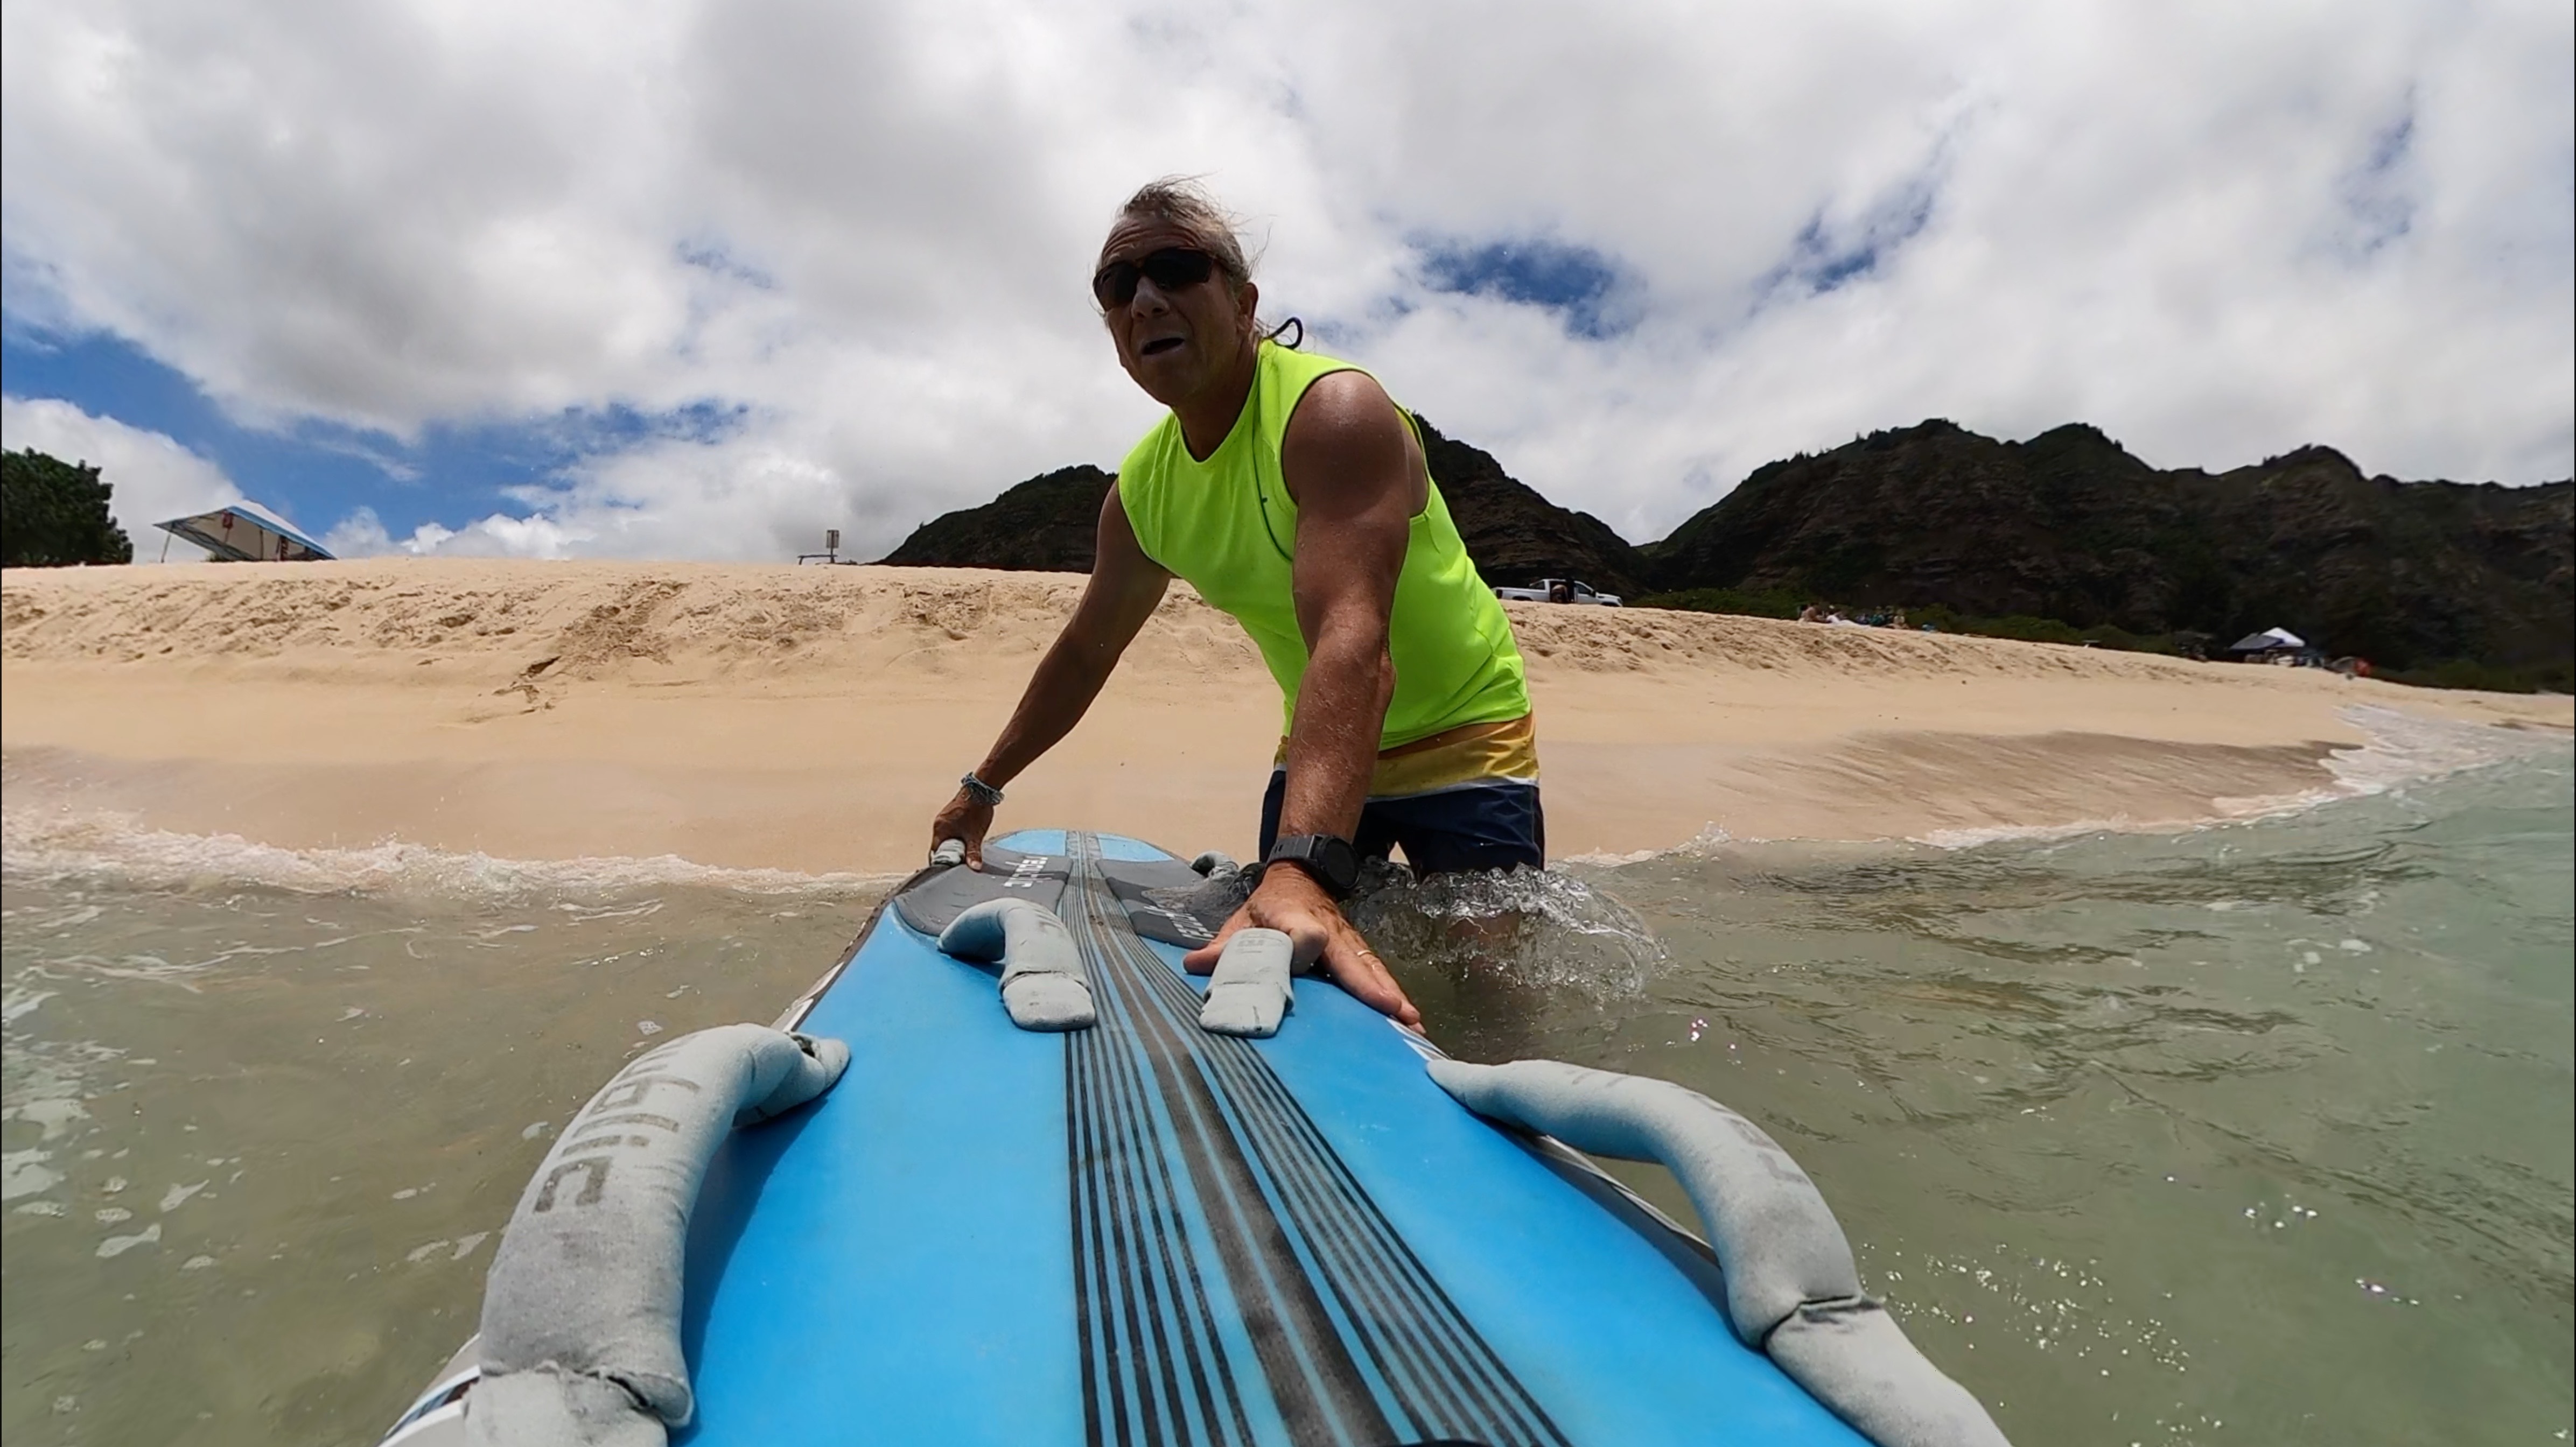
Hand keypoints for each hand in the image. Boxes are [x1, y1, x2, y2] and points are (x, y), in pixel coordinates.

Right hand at [928, 788, 994, 868]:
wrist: (981, 790)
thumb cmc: (976, 810)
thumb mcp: (975, 836)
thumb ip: (973, 853)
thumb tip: (974, 867)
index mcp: (940, 829)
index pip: (935, 852)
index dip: (943, 861)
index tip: (950, 868)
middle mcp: (939, 823)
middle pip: (940, 845)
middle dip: (950, 853)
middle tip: (960, 860)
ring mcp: (944, 818)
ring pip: (946, 837)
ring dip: (954, 844)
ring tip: (965, 849)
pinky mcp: (951, 814)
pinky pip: (950, 830)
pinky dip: (957, 836)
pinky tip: (966, 837)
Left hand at [1183, 864, 1420, 1028]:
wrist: (1300, 877)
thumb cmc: (1268, 907)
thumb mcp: (1242, 921)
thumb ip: (1222, 947)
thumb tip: (1194, 965)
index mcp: (1293, 919)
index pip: (1301, 930)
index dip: (1302, 941)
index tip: (1311, 950)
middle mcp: (1328, 932)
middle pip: (1350, 957)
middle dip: (1369, 984)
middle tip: (1392, 1009)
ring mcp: (1348, 942)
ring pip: (1371, 968)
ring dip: (1391, 995)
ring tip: (1412, 1024)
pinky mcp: (1358, 953)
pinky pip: (1377, 974)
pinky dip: (1394, 995)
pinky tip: (1411, 1022)